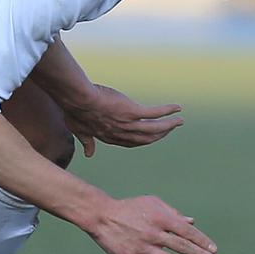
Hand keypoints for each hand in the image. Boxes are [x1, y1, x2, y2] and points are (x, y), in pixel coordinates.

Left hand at [61, 84, 183, 156]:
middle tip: (171, 128)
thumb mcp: (79, 129)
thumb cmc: (75, 111)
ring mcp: (128, 124)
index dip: (143, 140)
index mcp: (110, 137)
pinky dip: (167, 111)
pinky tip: (177, 108)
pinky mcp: (133, 112)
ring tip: (179, 120)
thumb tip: (89, 154)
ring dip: (168, 125)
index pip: (131, 142)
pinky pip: (155, 113)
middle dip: (160, 134)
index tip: (153, 136)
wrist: (77, 99)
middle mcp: (122, 134)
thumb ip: (86, 141)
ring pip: (154, 129)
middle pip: (146, 138)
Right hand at [87, 195, 216, 253]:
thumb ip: (172, 213)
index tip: (213, 250)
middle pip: (181, 246)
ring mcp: (143, 247)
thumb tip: (192, 222)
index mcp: (160, 218)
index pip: (186, 231)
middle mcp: (154, 233)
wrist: (101, 216)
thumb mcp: (151, 204)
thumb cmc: (129, 208)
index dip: (201, 240)